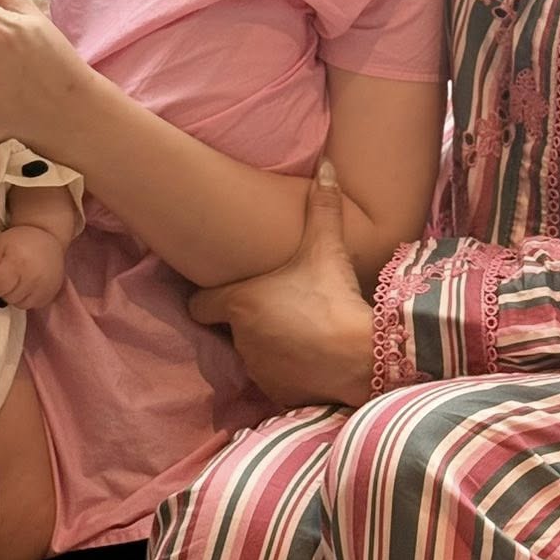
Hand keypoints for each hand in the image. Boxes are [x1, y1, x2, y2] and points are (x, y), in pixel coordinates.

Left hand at [0, 224, 66, 309]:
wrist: (48, 237)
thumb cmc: (19, 241)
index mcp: (17, 262)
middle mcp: (33, 276)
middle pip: (9, 298)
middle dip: (5, 291)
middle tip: (10, 277)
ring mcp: (44, 286)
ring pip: (21, 305)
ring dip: (17, 296)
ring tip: (20, 281)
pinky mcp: (51, 293)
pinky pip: (33, 305)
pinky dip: (29, 298)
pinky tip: (30, 284)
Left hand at [189, 166, 375, 408]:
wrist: (361, 355)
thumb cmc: (333, 296)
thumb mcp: (326, 247)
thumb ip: (322, 206)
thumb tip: (327, 165)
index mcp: (240, 303)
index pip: (199, 305)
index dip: (208, 298)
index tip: (224, 291)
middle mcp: (240, 339)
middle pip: (230, 328)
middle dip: (246, 320)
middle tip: (274, 305)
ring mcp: (257, 369)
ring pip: (253, 354)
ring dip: (267, 344)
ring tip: (296, 330)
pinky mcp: (277, 394)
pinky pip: (275, 379)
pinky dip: (287, 370)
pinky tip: (310, 357)